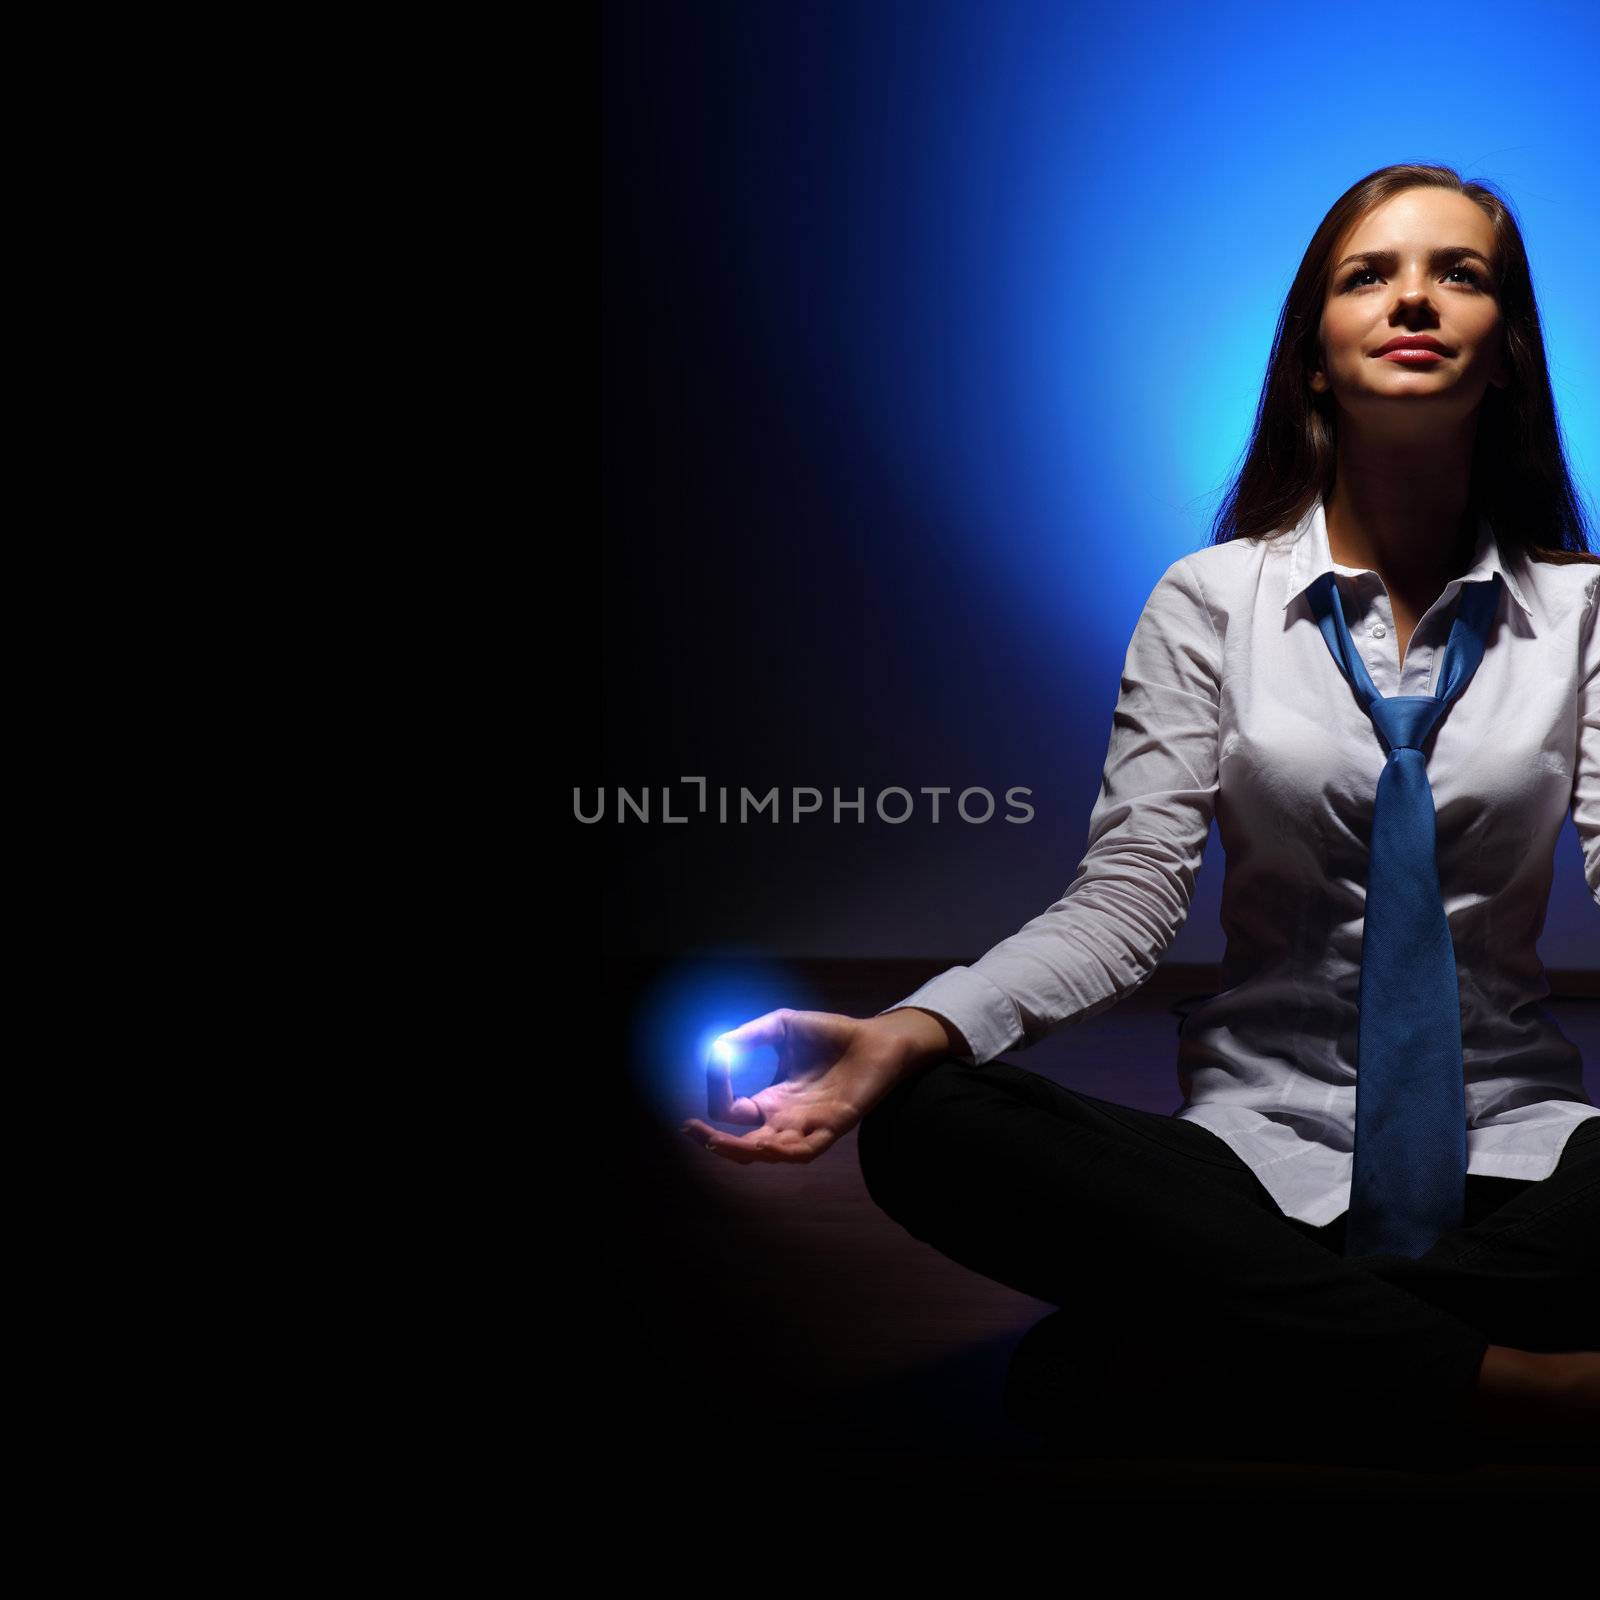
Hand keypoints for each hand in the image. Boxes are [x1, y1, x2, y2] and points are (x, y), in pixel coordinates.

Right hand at [681, 1007, 957, 1164]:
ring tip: (718, 1143)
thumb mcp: (780, 1027)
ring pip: (770, 1154)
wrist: (874, 1037)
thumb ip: (748, 1036)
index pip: (732, 1110)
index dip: (717, 1089)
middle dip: (714, 1142)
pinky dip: (785, 1152)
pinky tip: (766, 1145)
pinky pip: (806, 1150)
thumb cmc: (830, 1034)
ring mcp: (808, 1126)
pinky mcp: (833, 1126)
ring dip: (743, 1152)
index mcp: (772, 1100)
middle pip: (743, 1145)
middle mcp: (786, 1119)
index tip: (715, 1057)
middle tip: (691, 1130)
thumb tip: (715, 1047)